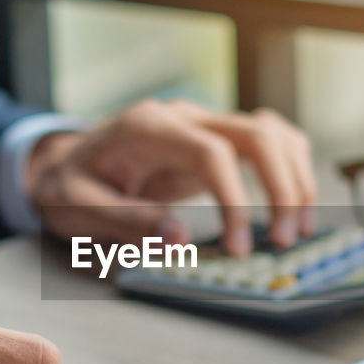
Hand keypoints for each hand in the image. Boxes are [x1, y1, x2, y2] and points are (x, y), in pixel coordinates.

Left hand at [28, 101, 317, 255]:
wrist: (65, 163)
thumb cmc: (69, 186)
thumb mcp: (78, 208)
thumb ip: (126, 220)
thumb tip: (179, 238)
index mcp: (149, 128)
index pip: (212, 153)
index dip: (234, 201)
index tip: (239, 247)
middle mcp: (184, 116)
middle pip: (256, 134)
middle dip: (281, 187)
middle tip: (284, 239)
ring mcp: (204, 123)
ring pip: (271, 132)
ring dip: (294, 178)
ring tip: (298, 228)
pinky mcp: (216, 139)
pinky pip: (268, 141)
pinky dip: (289, 169)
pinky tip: (294, 204)